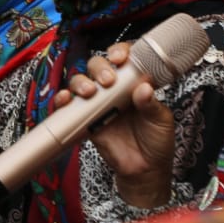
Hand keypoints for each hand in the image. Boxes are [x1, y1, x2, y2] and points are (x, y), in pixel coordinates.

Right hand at [62, 43, 175, 208]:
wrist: (144, 170)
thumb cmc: (156, 142)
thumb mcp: (161, 121)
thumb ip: (151, 105)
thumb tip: (143, 88)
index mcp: (135, 84)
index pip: (124, 59)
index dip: (119, 52)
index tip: (120, 57)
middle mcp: (114, 89)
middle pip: (98, 65)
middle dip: (100, 67)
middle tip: (108, 80)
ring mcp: (98, 103)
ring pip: (81, 81)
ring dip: (81, 81)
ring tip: (90, 92)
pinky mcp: (84, 118)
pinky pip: (68, 105)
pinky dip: (62, 99)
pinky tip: (66, 100)